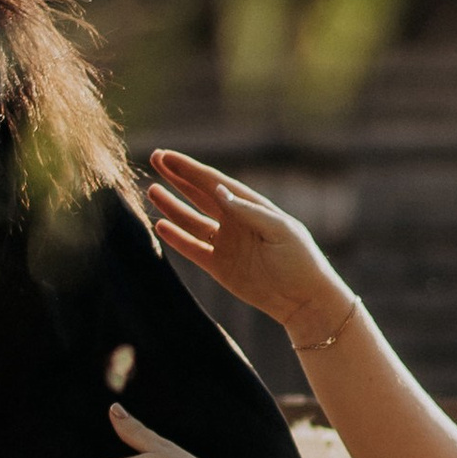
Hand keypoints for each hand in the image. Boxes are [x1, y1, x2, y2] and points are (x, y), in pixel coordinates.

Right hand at [147, 148, 348, 338]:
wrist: (304, 300)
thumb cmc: (300, 261)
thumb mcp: (280, 230)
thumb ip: (247, 210)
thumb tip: (218, 190)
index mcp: (251, 207)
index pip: (215, 183)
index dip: (191, 170)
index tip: (169, 157)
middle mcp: (235, 221)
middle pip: (200, 194)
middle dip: (178, 177)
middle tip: (155, 159)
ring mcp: (226, 243)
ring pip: (191, 220)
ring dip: (172, 205)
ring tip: (151, 189)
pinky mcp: (220, 266)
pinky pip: (192, 248)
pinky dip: (176, 237)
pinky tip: (160, 224)